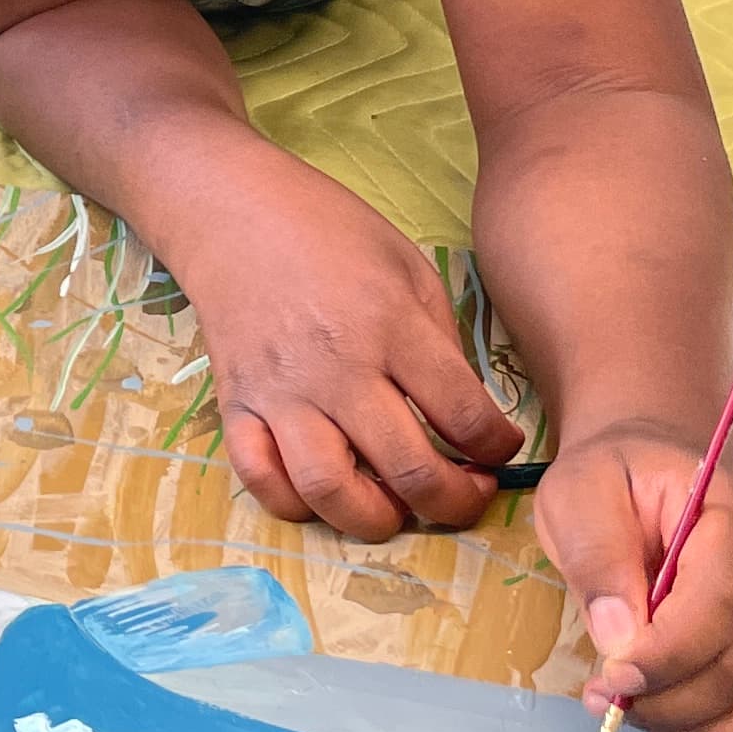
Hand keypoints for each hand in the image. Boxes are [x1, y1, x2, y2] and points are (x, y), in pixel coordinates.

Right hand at [184, 167, 525, 539]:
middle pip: (409, 471)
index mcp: (392, 326)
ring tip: (398, 506)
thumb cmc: (331, 232)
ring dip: (378, 520)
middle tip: (466, 492)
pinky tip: (327, 489)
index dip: (497, 447)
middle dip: (456, 501)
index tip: (499, 448)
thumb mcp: (409, 268)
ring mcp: (281, 394)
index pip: (465, 418)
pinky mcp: (237, 406)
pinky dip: (297, 503)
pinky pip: (262, 481)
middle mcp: (338, 369)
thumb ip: (441, 344)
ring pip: (332, 493)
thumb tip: (465, 420)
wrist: (233, 211)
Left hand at [538, 431, 732, 731]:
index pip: (720, 600)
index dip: (667, 653)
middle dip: (669, 699)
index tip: (612, 676)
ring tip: (633, 715)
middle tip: (606, 699)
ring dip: (697, 728)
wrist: (649, 472)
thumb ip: (598, 556)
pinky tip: (670, 727)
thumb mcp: (579, 495)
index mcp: (730, 516)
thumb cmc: (614, 481)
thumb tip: (620, 638)